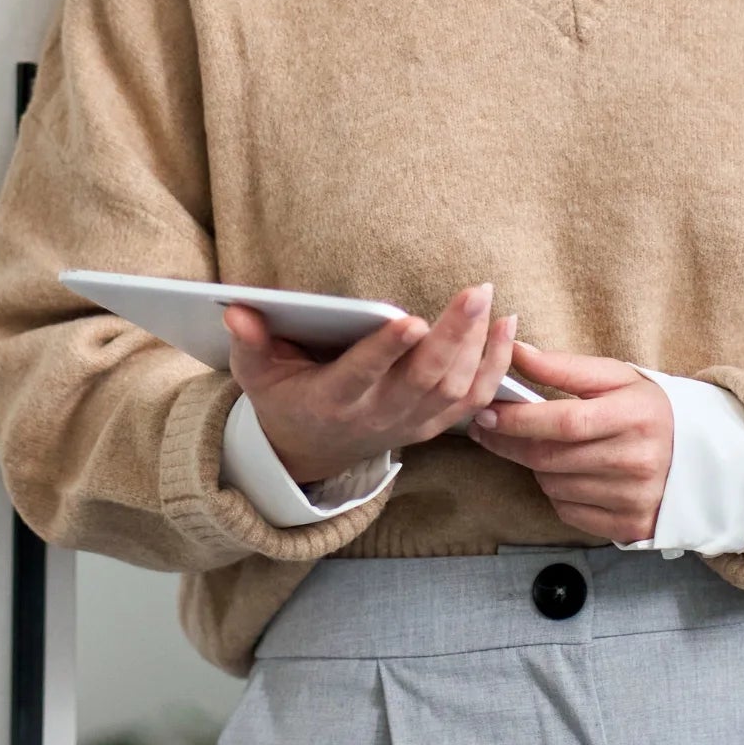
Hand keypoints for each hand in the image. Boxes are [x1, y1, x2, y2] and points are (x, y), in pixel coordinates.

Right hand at [222, 282, 519, 487]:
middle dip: (453, 335)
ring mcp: (410, 423)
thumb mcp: (256, 376)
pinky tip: (508, 328)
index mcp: (334, 400)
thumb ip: (249, 344)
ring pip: (454, 390)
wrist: (310, 454)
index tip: (409, 319)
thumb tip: (235, 309)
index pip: (362, 375)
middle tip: (475, 291)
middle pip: (424, 380)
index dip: (386, 351)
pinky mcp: (432, 425)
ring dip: (479, 347)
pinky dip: (495, 368)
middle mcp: (378, 415)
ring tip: (491, 302)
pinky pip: (473, 401)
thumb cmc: (285, 400)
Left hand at [466, 337, 672, 543]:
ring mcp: (633, 498)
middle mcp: (636, 460)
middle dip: (510, 442)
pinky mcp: (629, 525)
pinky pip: (568, 511)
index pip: (564, 421)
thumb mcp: (614, 376)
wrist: (697, 455)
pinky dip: (556, 492)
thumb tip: (515, 352)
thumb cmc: (645, 408)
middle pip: (551, 457)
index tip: (486, 411)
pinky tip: (567, 473)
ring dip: (535, 466)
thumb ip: (563, 365)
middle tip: (486, 428)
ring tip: (541, 446)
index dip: (519, 419)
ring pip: (554, 485)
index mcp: (634, 415)